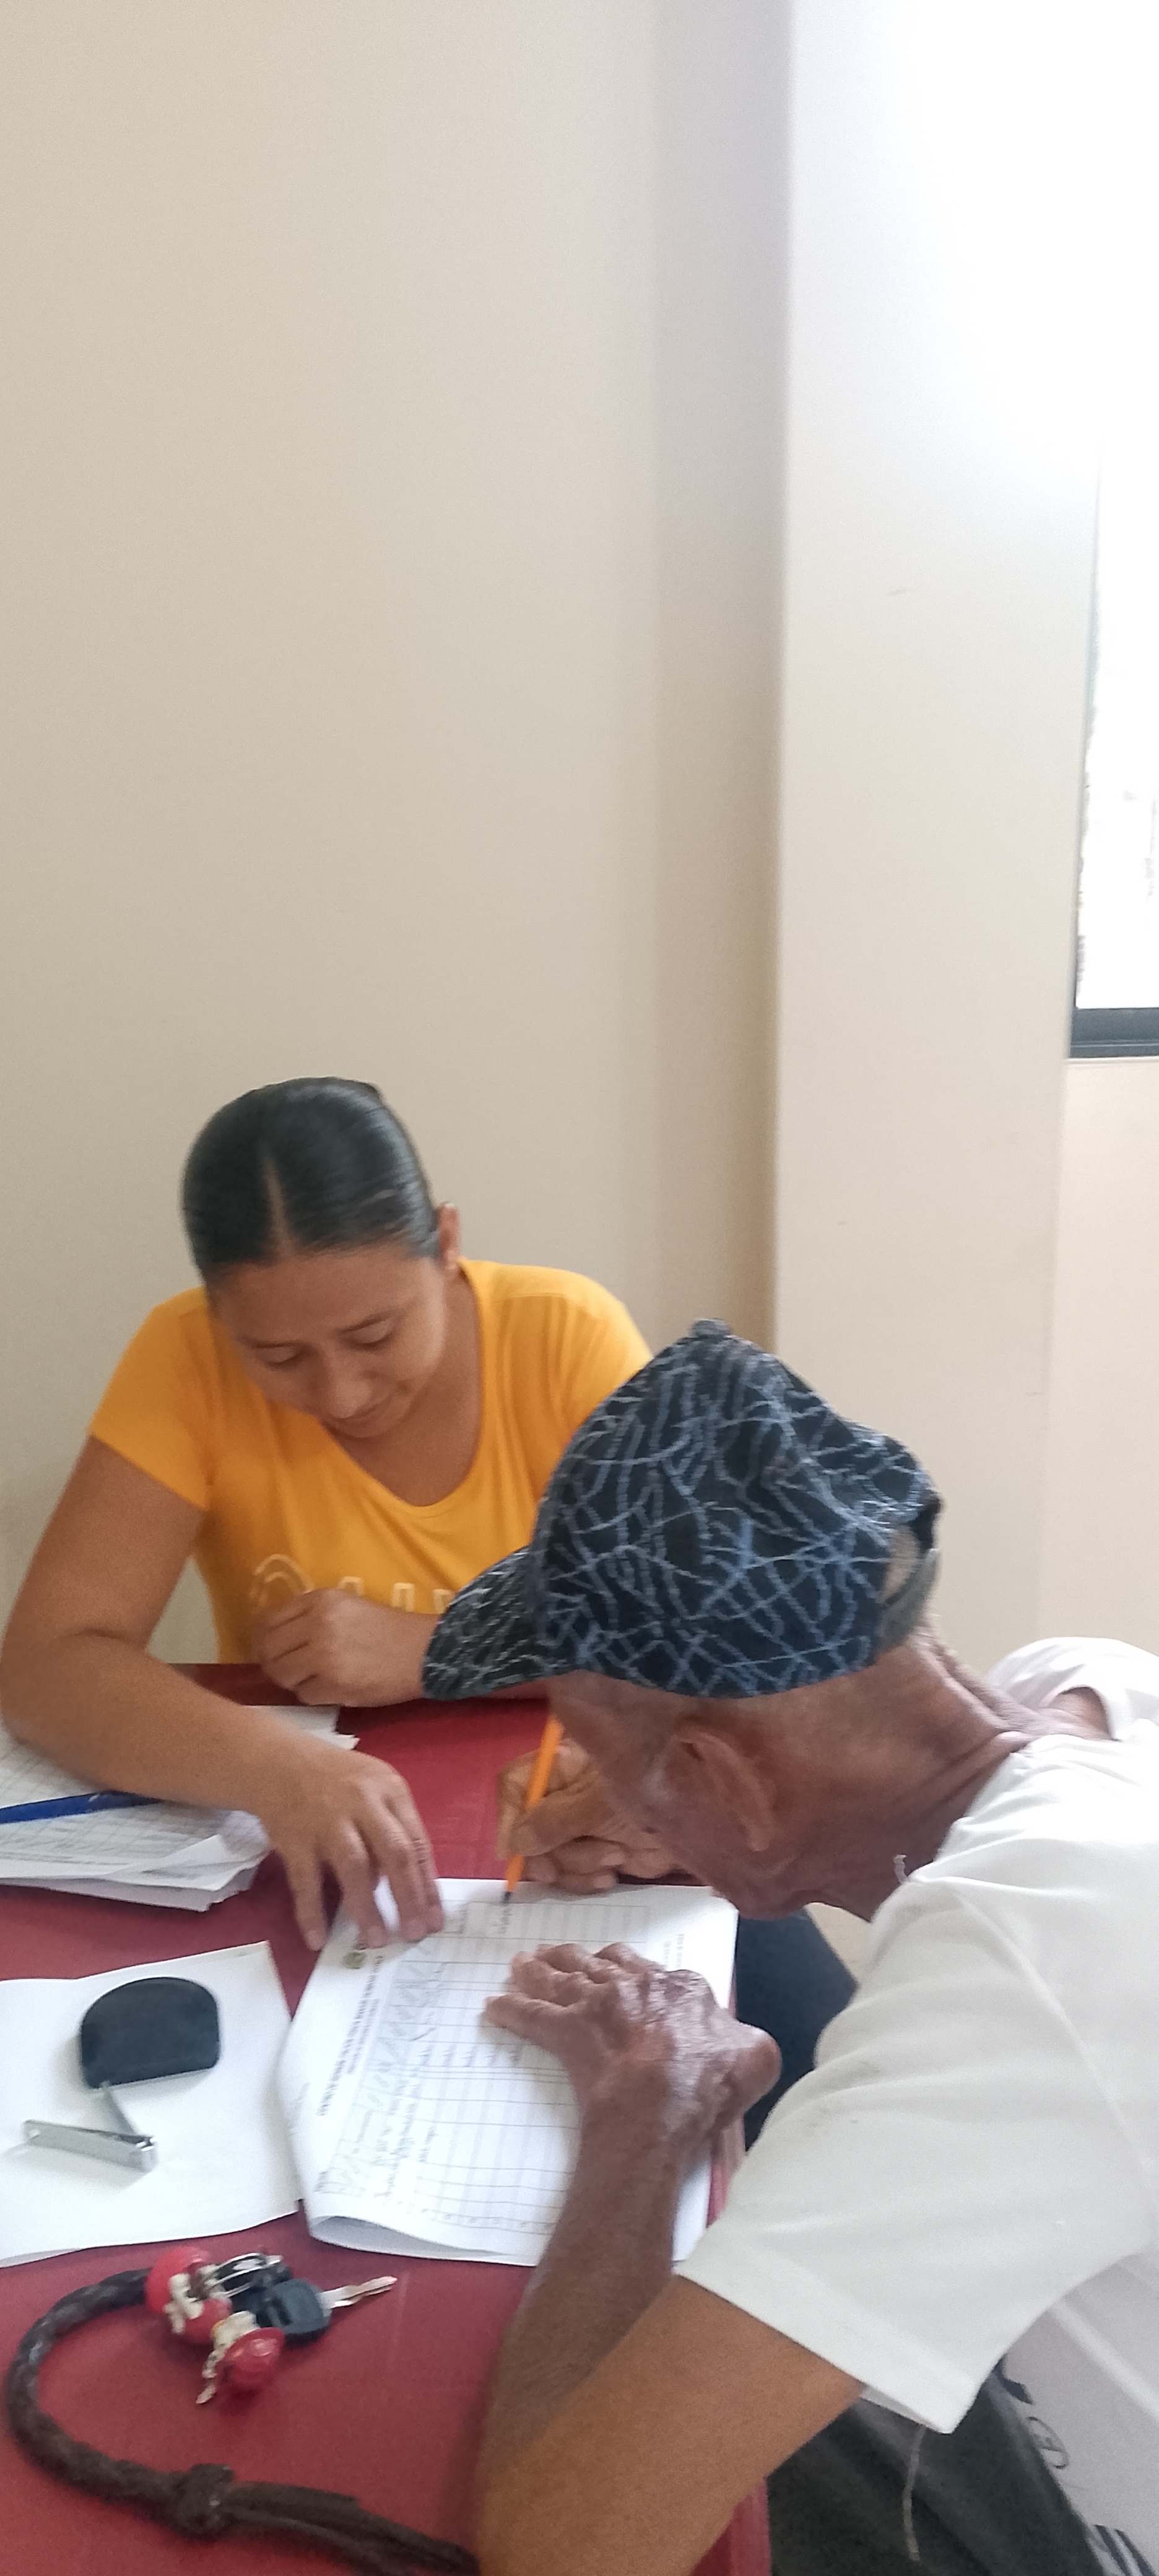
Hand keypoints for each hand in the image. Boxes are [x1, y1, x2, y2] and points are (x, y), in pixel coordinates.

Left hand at [252, 1591, 433, 1705]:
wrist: (423, 1652)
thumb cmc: (385, 1628)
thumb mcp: (346, 1605)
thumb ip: (308, 1614)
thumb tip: (267, 1636)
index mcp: (321, 1601)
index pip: (269, 1621)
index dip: (261, 1637)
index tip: (265, 1646)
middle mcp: (318, 1626)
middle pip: (269, 1650)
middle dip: (271, 1661)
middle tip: (283, 1667)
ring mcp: (325, 1658)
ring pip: (282, 1675)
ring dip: (290, 1679)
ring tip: (307, 1677)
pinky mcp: (334, 1687)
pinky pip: (303, 1695)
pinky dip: (310, 1693)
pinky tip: (327, 1687)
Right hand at [254, 1734, 442, 1950]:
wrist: (278, 1762)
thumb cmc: (337, 1781)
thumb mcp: (375, 1787)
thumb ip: (392, 1828)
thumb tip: (399, 1884)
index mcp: (390, 1791)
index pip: (416, 1843)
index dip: (428, 1885)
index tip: (435, 1920)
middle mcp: (362, 1804)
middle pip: (393, 1853)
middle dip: (408, 1897)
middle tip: (414, 1934)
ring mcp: (327, 1822)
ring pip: (354, 1867)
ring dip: (367, 1907)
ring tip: (377, 1940)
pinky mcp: (294, 1838)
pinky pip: (305, 1881)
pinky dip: (311, 1912)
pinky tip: (318, 1938)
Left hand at [485, 1944, 779, 2154]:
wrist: (661, 2103)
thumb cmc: (711, 2083)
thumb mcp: (756, 2056)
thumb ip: (747, 2040)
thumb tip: (743, 2041)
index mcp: (682, 1987)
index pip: (654, 1971)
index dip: (635, 1972)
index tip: (624, 1973)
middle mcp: (636, 1985)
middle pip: (600, 1964)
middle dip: (579, 1958)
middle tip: (557, 1955)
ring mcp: (597, 2005)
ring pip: (562, 1978)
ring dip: (539, 1971)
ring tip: (521, 1965)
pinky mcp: (567, 2033)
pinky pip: (531, 2017)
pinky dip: (511, 2010)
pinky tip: (493, 2007)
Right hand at [496, 1738, 675, 1890]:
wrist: (705, 1818)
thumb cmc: (652, 1789)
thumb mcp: (598, 1804)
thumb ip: (553, 1821)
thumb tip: (514, 1842)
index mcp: (562, 1766)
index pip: (515, 1784)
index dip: (507, 1818)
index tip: (511, 1853)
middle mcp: (565, 1794)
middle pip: (527, 1830)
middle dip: (551, 1852)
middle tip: (565, 1864)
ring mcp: (581, 1825)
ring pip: (549, 1857)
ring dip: (576, 1865)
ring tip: (612, 1856)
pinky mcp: (597, 1851)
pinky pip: (572, 1874)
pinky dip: (586, 1879)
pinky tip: (610, 1874)